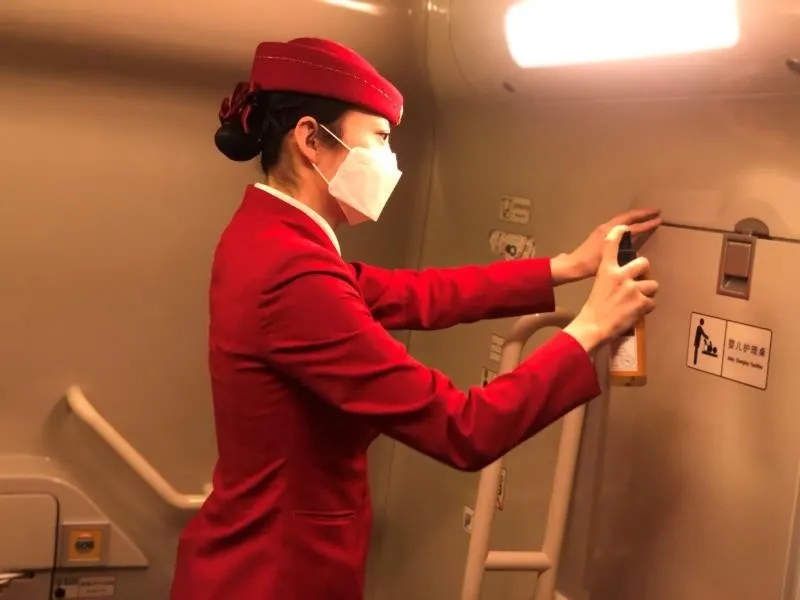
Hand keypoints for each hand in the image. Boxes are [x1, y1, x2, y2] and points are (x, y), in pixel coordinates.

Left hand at [560, 208, 661, 281]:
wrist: (574, 265)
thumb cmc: (591, 265)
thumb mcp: (610, 259)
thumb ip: (622, 253)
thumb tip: (637, 251)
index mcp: (611, 233)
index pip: (634, 226)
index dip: (647, 223)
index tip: (659, 219)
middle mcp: (607, 227)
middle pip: (628, 216)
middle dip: (643, 214)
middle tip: (656, 211)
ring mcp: (603, 228)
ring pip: (622, 218)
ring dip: (635, 216)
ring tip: (646, 215)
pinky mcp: (600, 232)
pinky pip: (617, 222)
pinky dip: (627, 220)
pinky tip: (631, 225)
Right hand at [564, 225, 658, 352]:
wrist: (593, 326)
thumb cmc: (594, 308)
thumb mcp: (599, 286)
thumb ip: (612, 278)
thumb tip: (628, 278)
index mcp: (606, 270)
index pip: (610, 246)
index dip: (618, 234)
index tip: (622, 226)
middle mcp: (620, 275)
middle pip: (644, 263)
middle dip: (645, 272)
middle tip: (640, 281)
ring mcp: (631, 288)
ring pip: (652, 284)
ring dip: (647, 293)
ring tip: (637, 302)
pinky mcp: (641, 301)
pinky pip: (653, 302)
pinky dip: (647, 308)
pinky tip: (637, 312)